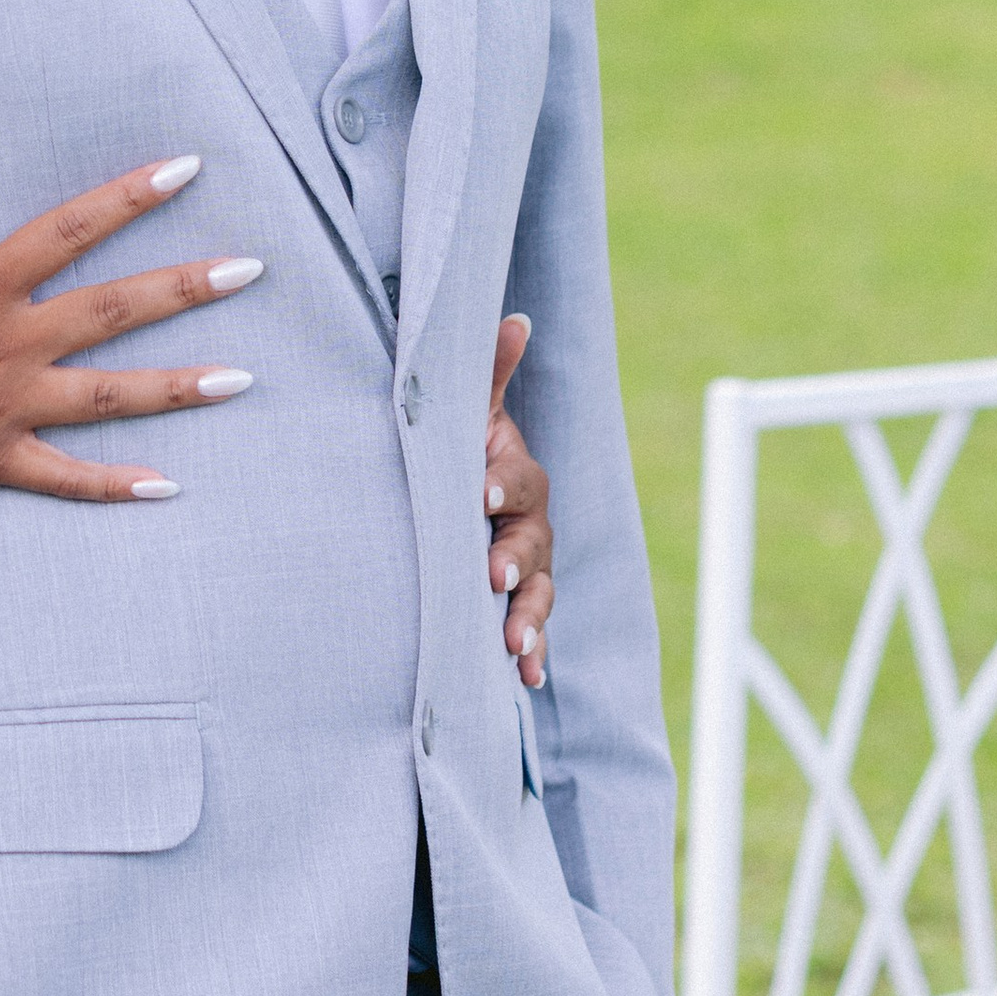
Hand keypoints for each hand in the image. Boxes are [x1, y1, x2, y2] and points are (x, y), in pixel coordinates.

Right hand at [0, 74, 261, 552]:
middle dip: (186, 288)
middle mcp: (3, 346)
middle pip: (113, 312)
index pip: (70, 230)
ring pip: (106, 398)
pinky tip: (166, 485)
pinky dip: (113, 485)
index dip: (130, 197)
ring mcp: (2, 408)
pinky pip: (62, 477)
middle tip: (252, 269)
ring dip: (177, 388)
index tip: (188, 170)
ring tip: (241, 378)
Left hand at [485, 312, 554, 688]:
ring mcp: (527, 565)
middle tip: (493, 575)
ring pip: (538, 591)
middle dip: (516, 561)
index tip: (481, 495)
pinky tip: (528, 678)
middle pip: (533, 543)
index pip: (514, 480)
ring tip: (514, 644)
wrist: (459, 494)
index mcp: (514, 475)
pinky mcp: (516, 602)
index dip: (500, 486)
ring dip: (529, 617)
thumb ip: (487, 372)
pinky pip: (531, 628)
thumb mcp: (466, 411)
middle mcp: (529, 523)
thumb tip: (514, 317)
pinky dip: (533, 652)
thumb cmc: (458, 449)